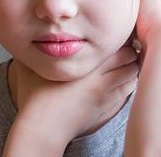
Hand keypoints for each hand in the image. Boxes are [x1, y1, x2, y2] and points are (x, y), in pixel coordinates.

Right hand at [10, 45, 139, 142]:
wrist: (43, 126)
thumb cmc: (34, 96)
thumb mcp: (28, 66)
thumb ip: (36, 50)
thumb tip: (34, 37)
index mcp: (80, 60)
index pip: (111, 40)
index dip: (115, 35)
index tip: (110, 34)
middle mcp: (96, 73)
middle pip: (127, 55)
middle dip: (128, 49)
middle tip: (122, 47)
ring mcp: (104, 90)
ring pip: (131, 72)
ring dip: (131, 65)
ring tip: (125, 62)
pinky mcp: (107, 104)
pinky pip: (128, 89)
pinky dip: (130, 81)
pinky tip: (124, 78)